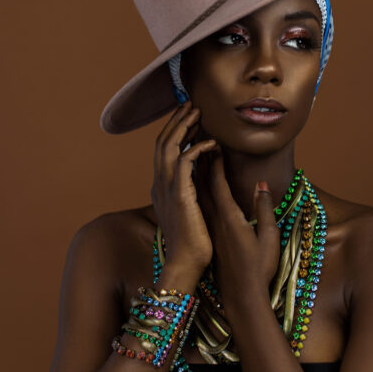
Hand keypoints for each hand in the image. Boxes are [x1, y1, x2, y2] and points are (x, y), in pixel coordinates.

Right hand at [150, 101, 218, 275]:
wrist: (187, 265)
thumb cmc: (193, 245)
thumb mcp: (189, 215)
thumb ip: (190, 196)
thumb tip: (198, 185)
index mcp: (163, 190)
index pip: (164, 152)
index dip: (174, 132)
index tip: (188, 119)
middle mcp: (160, 186)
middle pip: (162, 143)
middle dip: (176, 122)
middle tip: (191, 106)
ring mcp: (167, 190)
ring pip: (168, 147)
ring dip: (183, 127)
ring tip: (197, 113)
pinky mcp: (179, 196)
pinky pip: (184, 162)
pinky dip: (196, 149)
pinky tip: (211, 143)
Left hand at [198, 147, 280, 304]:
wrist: (242, 297)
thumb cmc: (259, 268)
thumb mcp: (269, 236)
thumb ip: (264, 209)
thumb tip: (261, 185)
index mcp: (228, 217)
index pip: (217, 182)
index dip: (215, 162)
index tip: (215, 143)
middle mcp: (214, 220)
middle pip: (203, 184)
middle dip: (202, 161)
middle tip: (200, 141)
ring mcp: (211, 229)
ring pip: (199, 195)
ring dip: (198, 174)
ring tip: (197, 157)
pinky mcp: (211, 237)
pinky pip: (201, 207)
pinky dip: (199, 192)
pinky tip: (199, 188)